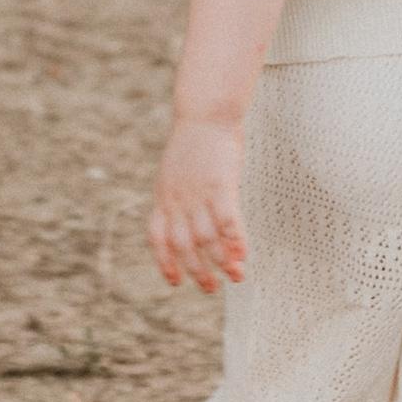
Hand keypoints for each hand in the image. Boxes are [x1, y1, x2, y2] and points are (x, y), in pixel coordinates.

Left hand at [149, 116, 247, 290]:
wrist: (205, 114)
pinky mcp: (219, 185)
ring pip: (207, 238)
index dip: (165, 262)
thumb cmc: (194, 143)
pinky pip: (227, 220)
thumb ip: (176, 197)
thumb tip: (183, 218)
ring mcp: (197, 194)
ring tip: (236, 277)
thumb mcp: (174, 172)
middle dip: (197, 270)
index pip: (157, 238)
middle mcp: (177, 200)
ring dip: (221, 262)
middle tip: (211, 288)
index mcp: (164, 197)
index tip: (175, 282)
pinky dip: (235, 240)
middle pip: (184, 245)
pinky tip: (244, 254)